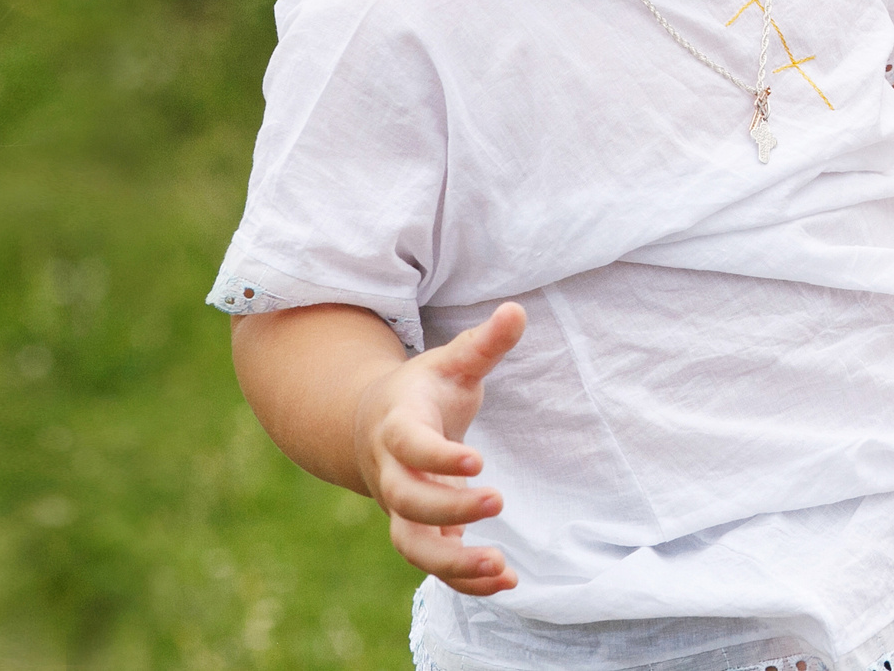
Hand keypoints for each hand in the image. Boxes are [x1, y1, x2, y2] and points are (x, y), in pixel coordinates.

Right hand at [350, 301, 527, 594]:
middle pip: (408, 502)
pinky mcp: (419, 532)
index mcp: (399, 427)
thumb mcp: (452, 362)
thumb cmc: (424, 391)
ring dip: (453, 564)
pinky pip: (434, 564)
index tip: (477, 462)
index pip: (410, 446)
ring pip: (412, 547)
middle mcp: (393, 474)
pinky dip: (465, 580)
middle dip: (449, 509)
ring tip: (501, 567)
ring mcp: (402, 509)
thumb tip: (518, 310)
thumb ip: (484, 343)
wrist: (374, 425)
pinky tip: (507, 582)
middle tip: (497, 501)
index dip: (438, 457)